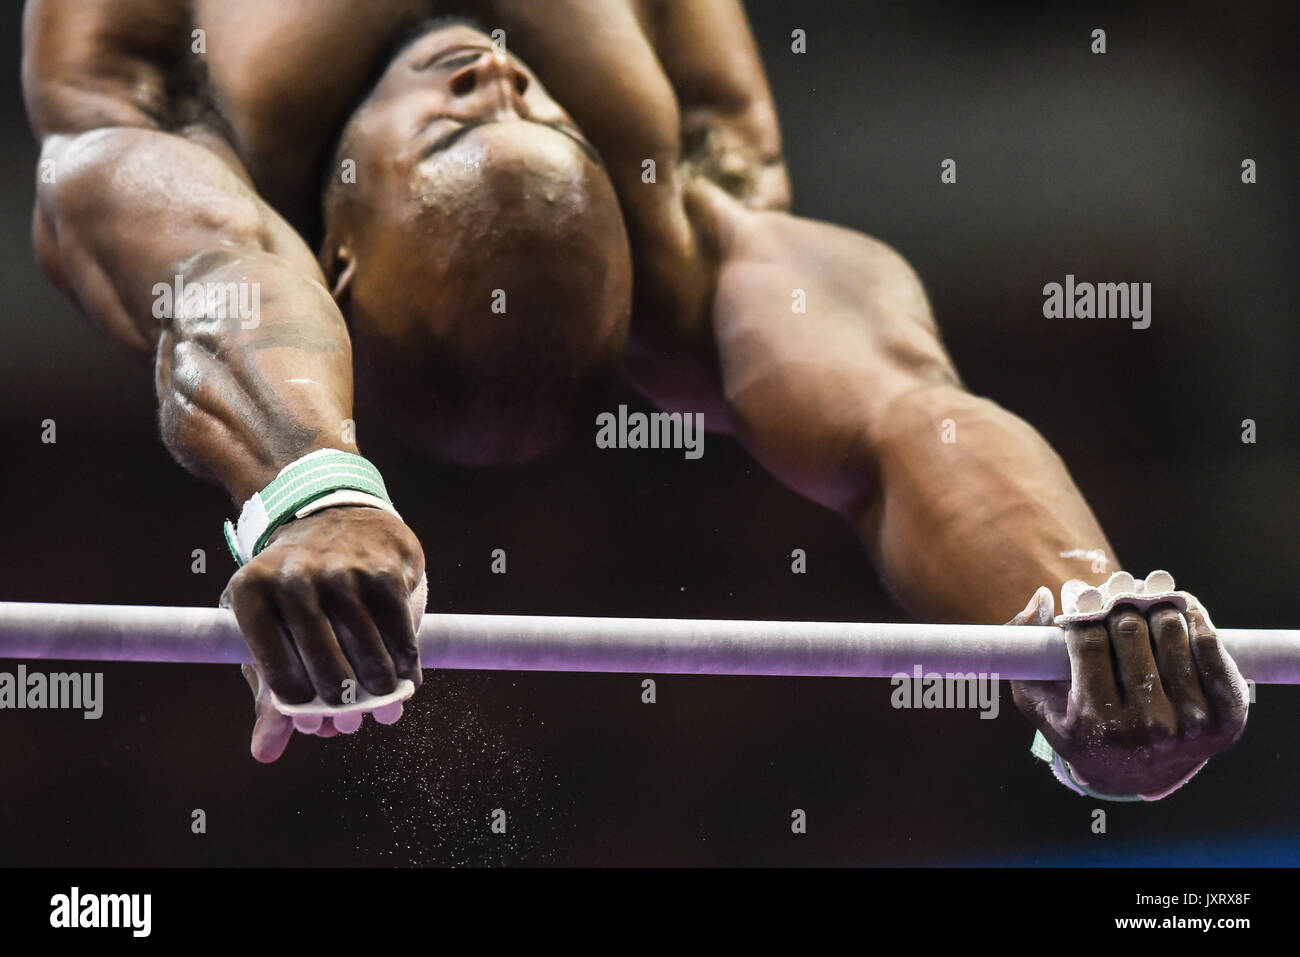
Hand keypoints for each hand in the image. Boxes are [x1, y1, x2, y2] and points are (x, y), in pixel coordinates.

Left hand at [220, 506, 425, 761]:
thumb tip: (265, 754)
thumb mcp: (269, 629)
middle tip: (353, 718)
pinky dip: (406, 661)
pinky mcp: (382, 570)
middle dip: (344, 702)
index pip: (277, 671)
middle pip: (325, 665)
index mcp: (251, 593)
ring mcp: (341, 571)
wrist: (335, 516)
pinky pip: (399, 630)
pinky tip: (405, 675)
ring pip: (368, 651)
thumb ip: (268, 693)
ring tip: (384, 701)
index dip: (299, 706)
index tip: (316, 718)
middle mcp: (293, 578)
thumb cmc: (295, 591)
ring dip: (381, 688)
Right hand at [1010, 587, 1248, 795]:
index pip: (1088, 641)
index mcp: (1098, 726)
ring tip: (1143, 599)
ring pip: (1170, 629)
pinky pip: (1209, 645)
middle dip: (1116, 603)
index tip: (1081, 600)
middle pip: (1129, 630)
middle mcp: (1148, 727)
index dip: (1082, 611)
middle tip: (1112, 595)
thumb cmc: (1084, 728)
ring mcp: (1191, 722)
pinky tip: (1179, 609)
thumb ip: (1022, 651)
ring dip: (1154, 604)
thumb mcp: (1040, 702)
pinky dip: (1194, 616)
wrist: (1142, 773)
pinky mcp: (1227, 716)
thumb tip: (1042, 597)